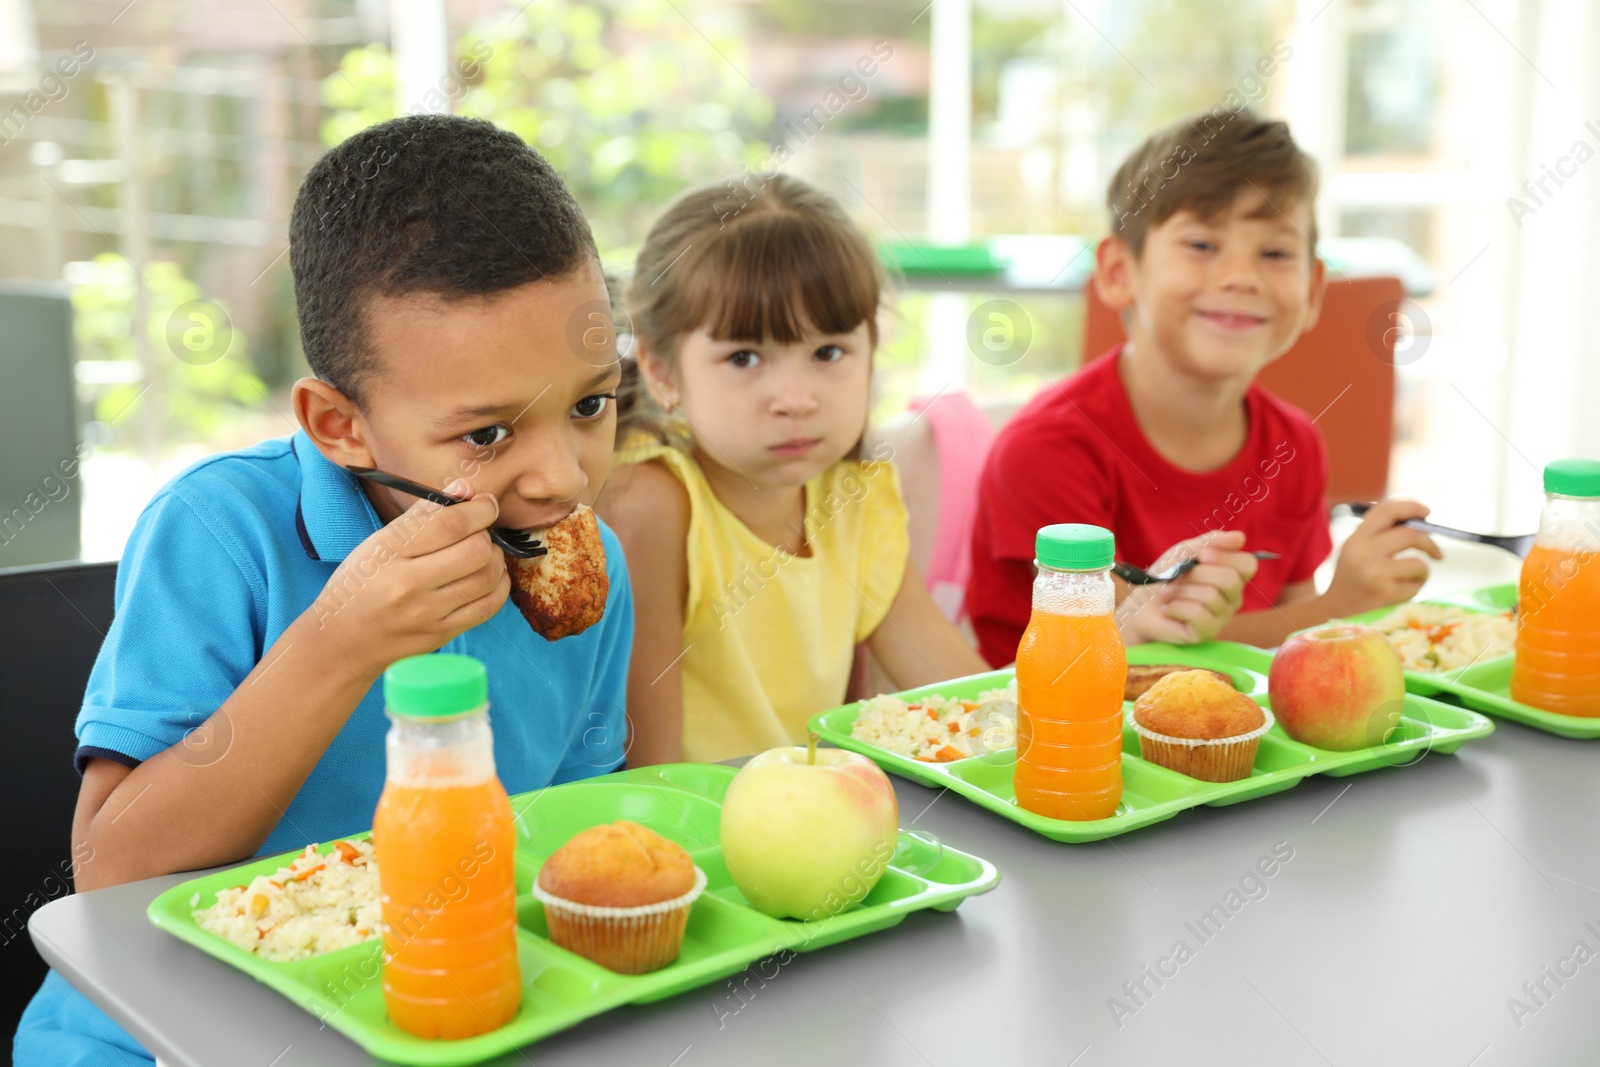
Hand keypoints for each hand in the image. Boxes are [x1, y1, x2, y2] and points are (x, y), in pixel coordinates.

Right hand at [307, 479, 510, 676]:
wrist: (343, 640)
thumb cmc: (360, 583)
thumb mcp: (379, 541)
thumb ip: (424, 513)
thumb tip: (467, 490)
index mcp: (389, 552)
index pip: (450, 524)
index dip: (480, 509)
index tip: (486, 504)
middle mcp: (408, 584)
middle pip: (476, 550)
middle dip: (486, 534)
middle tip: (479, 532)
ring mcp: (427, 613)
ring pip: (487, 578)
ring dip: (495, 559)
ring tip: (484, 553)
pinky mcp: (441, 634)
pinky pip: (488, 607)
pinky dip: (498, 586)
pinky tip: (489, 577)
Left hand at [1115, 531, 1258, 644]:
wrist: (1140, 605)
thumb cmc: (1166, 577)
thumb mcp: (1185, 552)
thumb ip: (1211, 542)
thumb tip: (1240, 538)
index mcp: (1232, 576)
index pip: (1248, 564)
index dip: (1226, 556)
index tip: (1202, 555)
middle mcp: (1233, 598)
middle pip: (1230, 580)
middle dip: (1196, 574)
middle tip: (1176, 577)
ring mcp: (1222, 617)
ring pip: (1210, 596)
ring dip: (1180, 591)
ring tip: (1167, 594)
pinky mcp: (1206, 632)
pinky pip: (1197, 613)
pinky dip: (1176, 607)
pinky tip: (1168, 609)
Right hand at [1325, 498, 1440, 615]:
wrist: (1335, 613)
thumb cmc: (1353, 579)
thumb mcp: (1356, 550)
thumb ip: (1379, 534)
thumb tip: (1419, 520)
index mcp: (1356, 539)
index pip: (1386, 511)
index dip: (1410, 507)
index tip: (1426, 512)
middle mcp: (1364, 552)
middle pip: (1410, 535)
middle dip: (1430, 544)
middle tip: (1436, 553)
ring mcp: (1375, 573)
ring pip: (1418, 563)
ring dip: (1422, 572)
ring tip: (1411, 580)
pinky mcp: (1386, 593)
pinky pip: (1416, 585)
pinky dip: (1414, 588)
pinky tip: (1400, 594)